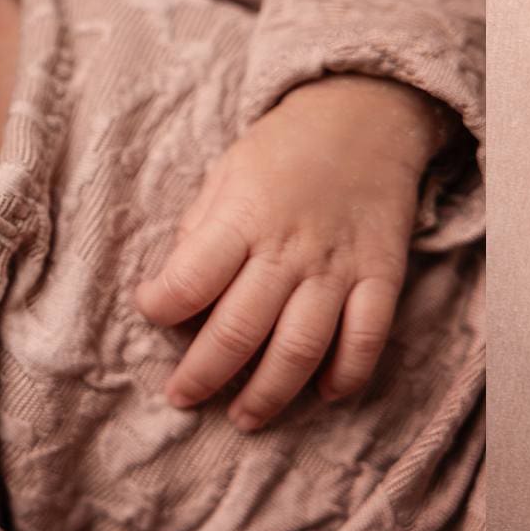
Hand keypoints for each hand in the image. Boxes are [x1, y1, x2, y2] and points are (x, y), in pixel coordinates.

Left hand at [133, 74, 432, 430]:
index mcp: (244, 214)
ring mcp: (338, 265)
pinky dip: (346, 375)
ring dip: (269, 394)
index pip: (192, 276)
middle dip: (204, 374)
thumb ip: (202, 227)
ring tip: (243, 416)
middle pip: (241, 330)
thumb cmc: (286, 145)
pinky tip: (323, 394)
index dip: (162, 305)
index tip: (149, 311)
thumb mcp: (229, 169)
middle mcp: (289, 246)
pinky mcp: (380, 275)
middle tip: (182, 396)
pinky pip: (366, 340)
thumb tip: (174, 286)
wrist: (365, 113)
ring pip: (301, 348)